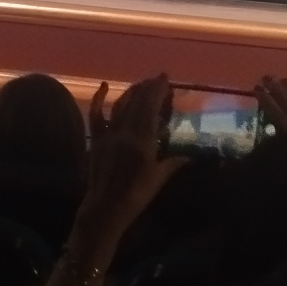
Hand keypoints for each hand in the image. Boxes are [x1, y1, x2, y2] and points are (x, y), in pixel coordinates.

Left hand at [54, 75, 186, 285]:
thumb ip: (173, 164)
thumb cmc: (136, 196)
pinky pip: (96, 115)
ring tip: (142, 83)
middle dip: (148, 88)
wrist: (106, 207)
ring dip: (132, 91)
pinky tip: (104, 86)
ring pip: (121, 105)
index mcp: (143, 141)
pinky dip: (99, 98)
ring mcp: (109, 134)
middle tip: (158, 78)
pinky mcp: (96, 140)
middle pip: (137, 103)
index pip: (151, 108)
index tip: (165, 78)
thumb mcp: (158, 179)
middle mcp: (125, 132)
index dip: (157, 91)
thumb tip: (190, 156)